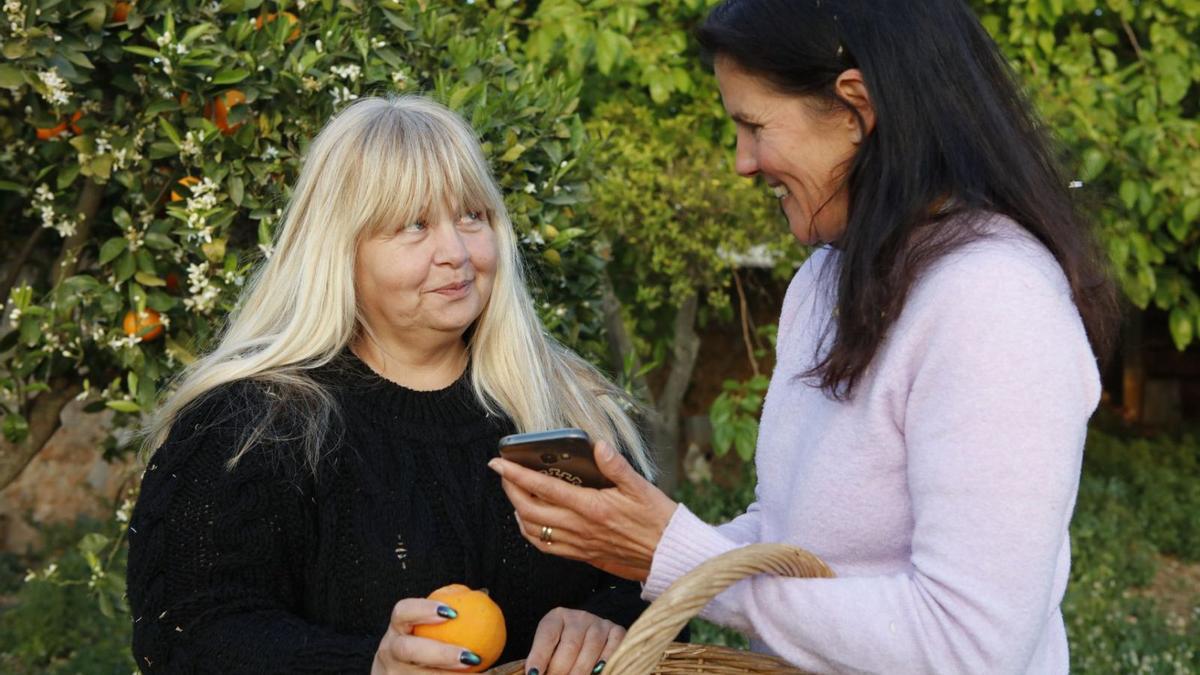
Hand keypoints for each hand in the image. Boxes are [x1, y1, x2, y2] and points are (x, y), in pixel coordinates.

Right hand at [372, 598, 481, 674]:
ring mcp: (393, 673)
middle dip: (441, 654)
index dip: (424, 609)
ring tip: (477, 673)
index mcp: (397, 628)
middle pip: (408, 650)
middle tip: (471, 656)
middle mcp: (389, 651)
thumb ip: (448, 617)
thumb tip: (484, 597)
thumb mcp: (426, 631)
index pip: (403, 611)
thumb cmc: (423, 647)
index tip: (453, 613)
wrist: (399, 674)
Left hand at [488, 441, 678, 580]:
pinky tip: (531, 521)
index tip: (499, 463)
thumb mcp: (641, 486)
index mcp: (592, 507)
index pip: (543, 488)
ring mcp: (579, 544)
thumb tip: (597, 445)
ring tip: (515, 493)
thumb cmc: (657, 519)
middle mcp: (580, 528)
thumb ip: (616, 466)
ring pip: (533, 530)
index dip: (516, 474)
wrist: (668, 555)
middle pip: (529, 510)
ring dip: (517, 511)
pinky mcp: (582, 555)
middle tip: (503, 474)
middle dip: (510, 490)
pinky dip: (530, 532)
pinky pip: (545, 547)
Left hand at [525, 608, 624, 674]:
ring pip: (591, 649)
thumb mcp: (550, 649)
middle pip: (570, 644)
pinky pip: (613, 648)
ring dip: (581, 671)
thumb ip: (542, 661)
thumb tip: (534, 674)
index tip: (534, 674)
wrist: (589, 636)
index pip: (547, 635)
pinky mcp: (617, 631)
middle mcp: (579, 617)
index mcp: (557, 617)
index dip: (539, 656)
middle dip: (561, 670)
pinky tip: (596, 673)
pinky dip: (605, 664)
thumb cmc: (563, 648)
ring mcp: (599, 623)